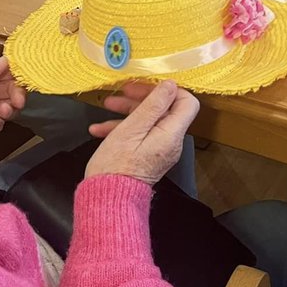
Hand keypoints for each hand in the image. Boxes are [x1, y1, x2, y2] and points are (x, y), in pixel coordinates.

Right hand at [84, 81, 199, 184]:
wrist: (107, 201)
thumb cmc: (116, 165)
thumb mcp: (132, 129)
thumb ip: (153, 105)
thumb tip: (171, 85)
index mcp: (171, 134)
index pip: (187, 103)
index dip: (170, 90)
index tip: (148, 85)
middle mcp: (170, 142)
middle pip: (164, 109)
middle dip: (142, 97)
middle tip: (123, 90)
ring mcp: (159, 150)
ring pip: (148, 120)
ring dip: (127, 111)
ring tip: (106, 105)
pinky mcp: (146, 156)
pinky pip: (140, 135)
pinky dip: (122, 128)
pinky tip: (100, 129)